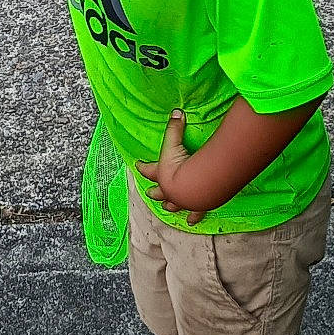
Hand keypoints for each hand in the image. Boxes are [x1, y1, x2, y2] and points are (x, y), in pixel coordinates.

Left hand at [134, 111, 206, 226]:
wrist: (196, 185)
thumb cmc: (181, 165)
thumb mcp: (175, 143)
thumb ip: (175, 127)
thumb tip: (176, 112)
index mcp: (162, 173)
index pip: (148, 169)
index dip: (142, 167)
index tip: (137, 164)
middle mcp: (169, 189)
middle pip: (158, 191)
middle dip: (153, 191)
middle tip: (149, 192)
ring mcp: (182, 200)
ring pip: (173, 204)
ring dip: (169, 205)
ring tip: (166, 206)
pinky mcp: (196, 207)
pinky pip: (195, 214)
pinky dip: (193, 217)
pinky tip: (192, 221)